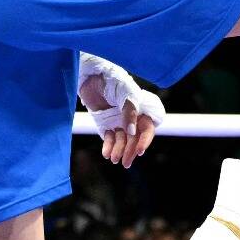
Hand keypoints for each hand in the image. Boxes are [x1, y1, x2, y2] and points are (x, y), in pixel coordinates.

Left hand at [78, 55, 163, 169]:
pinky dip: (108, 146)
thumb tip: (132, 133)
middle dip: (130, 151)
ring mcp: (118, 122)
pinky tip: (106, 154)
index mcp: (142, 111)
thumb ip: (130, 113)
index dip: (144, 141)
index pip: (146, 129)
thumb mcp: (126, 94)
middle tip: (125, 163)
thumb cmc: (114, 81)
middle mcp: (131, 119)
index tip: (140, 151)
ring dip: (118, 150)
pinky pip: (109, 138)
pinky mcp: (105, 124)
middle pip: (134, 139)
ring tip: (113, 159)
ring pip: (121, 140)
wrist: (92, 76)